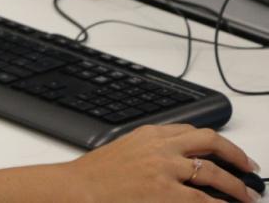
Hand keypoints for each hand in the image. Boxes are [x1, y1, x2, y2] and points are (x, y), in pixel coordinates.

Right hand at [66, 124, 260, 201]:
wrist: (77, 189)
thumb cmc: (94, 176)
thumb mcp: (123, 150)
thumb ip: (149, 151)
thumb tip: (174, 163)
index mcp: (150, 134)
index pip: (192, 130)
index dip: (216, 142)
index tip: (226, 151)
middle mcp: (161, 148)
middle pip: (210, 142)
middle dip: (237, 156)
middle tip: (249, 169)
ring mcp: (166, 171)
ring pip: (214, 172)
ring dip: (237, 186)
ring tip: (248, 197)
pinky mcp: (167, 195)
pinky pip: (204, 201)